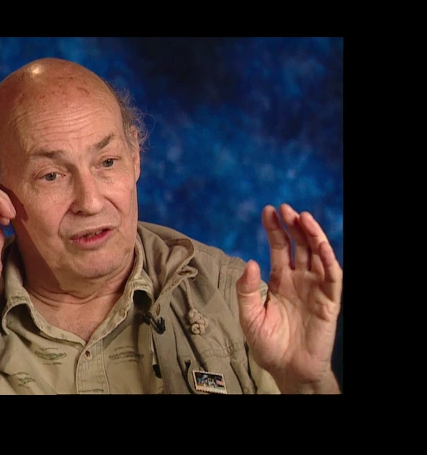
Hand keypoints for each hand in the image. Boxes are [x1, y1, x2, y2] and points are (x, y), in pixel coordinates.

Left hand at [236, 204, 341, 392]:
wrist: (288, 370)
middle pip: (299, 245)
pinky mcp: (329, 301)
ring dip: (312, 235)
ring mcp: (315, 289)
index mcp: (279, 280)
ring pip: (317, 255)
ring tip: (303, 218)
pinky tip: (321, 244)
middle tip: (285, 208)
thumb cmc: (268, 344)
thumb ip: (247, 291)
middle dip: (293, 226)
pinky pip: (332, 276)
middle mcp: (299, 280)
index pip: (280, 248)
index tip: (268, 211)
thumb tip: (251, 263)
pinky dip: (328, 259)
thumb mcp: (249, 317)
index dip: (275, 229)